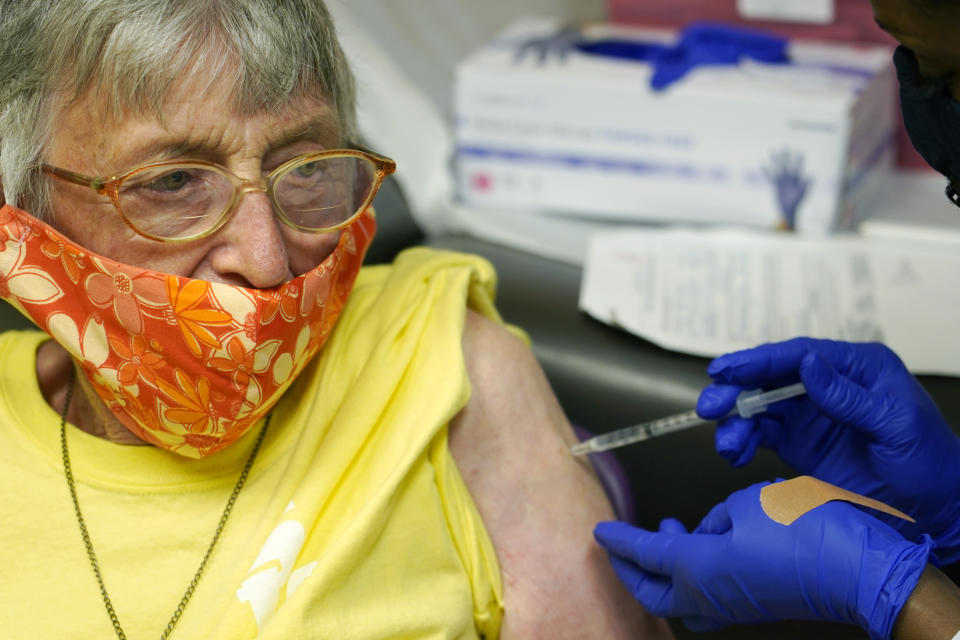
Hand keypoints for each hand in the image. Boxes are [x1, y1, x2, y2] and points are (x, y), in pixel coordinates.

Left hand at [594, 482, 933, 638]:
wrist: (860, 568)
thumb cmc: (805, 530)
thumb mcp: (749, 503)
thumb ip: (718, 516)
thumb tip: (713, 528)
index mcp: (697, 568)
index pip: (644, 553)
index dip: (620, 539)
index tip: (600, 530)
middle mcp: (710, 595)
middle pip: (653, 592)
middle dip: (631, 569)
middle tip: (619, 545)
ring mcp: (734, 606)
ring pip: (682, 596)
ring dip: (666, 569)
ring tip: (670, 529)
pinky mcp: (756, 605)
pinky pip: (711, 594)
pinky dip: (697, 571)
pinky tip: (710, 541)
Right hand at [698, 338, 959, 563]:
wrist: (935, 512)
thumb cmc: (929, 464)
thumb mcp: (896, 426)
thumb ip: (850, 397)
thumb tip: (808, 363)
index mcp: (856, 369)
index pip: (799, 355)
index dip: (758, 360)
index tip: (726, 369)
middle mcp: (827, 386)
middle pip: (770, 378)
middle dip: (735, 390)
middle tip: (711, 405)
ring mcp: (810, 416)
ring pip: (759, 407)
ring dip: (735, 422)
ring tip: (727, 444)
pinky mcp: (798, 444)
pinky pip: (760, 435)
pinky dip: (743, 443)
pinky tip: (736, 454)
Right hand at [763, 149, 810, 228]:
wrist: (788, 210)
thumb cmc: (797, 202)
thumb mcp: (802, 193)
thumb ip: (806, 185)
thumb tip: (811, 175)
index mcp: (797, 179)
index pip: (797, 167)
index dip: (799, 160)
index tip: (800, 152)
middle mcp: (789, 178)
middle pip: (786, 164)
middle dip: (785, 156)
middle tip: (784, 147)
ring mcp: (782, 181)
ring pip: (778, 168)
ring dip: (775, 160)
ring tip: (771, 151)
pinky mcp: (775, 185)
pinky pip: (770, 176)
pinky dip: (766, 170)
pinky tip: (762, 163)